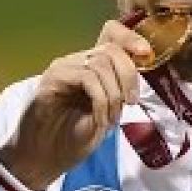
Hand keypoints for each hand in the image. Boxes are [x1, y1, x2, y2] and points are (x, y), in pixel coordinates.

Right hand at [0, 20, 151, 190]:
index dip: (130, 38)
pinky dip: (101, 100)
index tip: (146, 54)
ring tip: (110, 119)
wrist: (44, 158)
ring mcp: (62, 68)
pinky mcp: (52, 79)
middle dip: (128, 75)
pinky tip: (99, 118)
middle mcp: (76, 61)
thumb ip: (120, 90)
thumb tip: (142, 70)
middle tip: (131, 102)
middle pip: (111, 49)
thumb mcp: (107, 111)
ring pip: (100, 63)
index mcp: (91, 66)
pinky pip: (87, 78)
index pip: (111, 33)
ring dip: (113, 94)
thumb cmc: (74, 137)